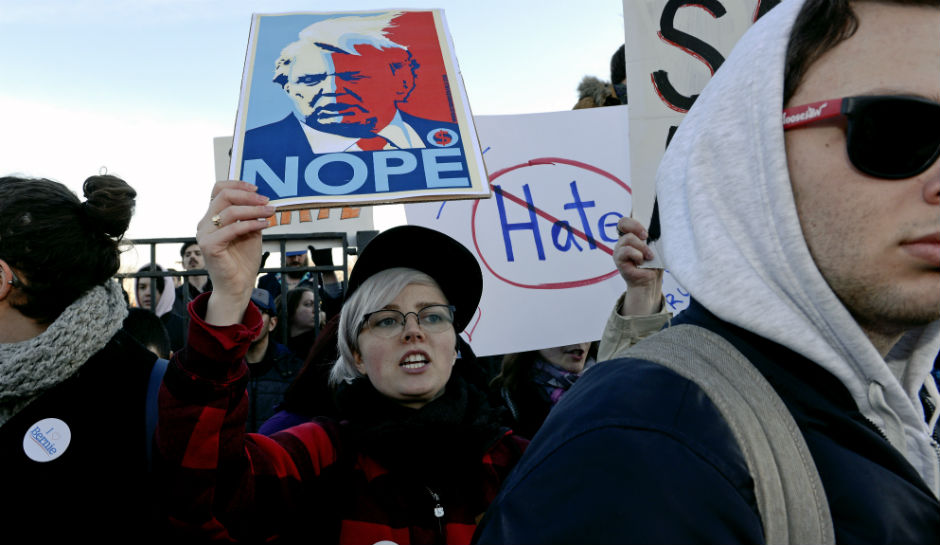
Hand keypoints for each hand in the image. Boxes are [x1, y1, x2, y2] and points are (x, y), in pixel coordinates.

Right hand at [197, 180, 273, 325]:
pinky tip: (264, 224)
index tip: (257, 188)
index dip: (237, 184)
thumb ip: (252, 216)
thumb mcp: (250, 232)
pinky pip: (232, 228)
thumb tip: (264, 199)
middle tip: (267, 201)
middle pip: (224, 196)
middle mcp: (205, 223)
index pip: (218, 190)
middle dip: (249, 196)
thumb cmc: (243, 261)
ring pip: (229, 211)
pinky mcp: (209, 246)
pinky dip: (251, 224)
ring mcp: (204, 234)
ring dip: (254, 210)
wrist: (238, 286)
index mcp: (212, 217)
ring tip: (270, 213)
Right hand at [613, 216, 663, 315]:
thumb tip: (659, 226)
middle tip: (646, 237)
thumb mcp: (656, 246)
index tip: (647, 229)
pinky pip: (626, 250)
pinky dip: (637, 255)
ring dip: (641, 247)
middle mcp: (623, 240)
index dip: (635, 220)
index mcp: (632, 234)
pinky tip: (641, 261)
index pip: (627, 219)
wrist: (650, 280)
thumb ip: (654, 235)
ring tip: (649, 256)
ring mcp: (619, 249)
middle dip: (636, 227)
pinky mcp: (618, 258)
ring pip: (628, 238)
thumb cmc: (654, 263)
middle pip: (623, 223)